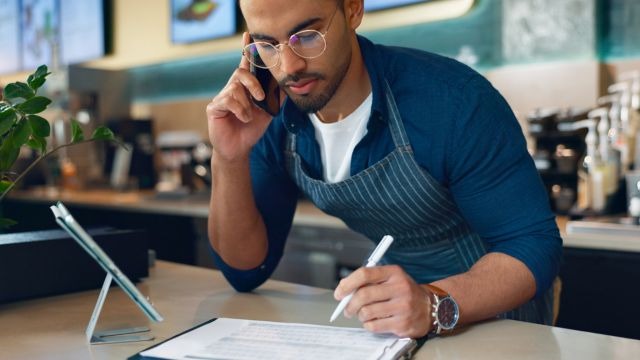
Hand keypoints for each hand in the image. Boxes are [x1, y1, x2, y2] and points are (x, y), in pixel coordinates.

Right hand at [206, 32, 273, 162]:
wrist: (239, 149)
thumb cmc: (251, 129)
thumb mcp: (269, 112)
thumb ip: (276, 98)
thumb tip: (289, 84)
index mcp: (245, 88)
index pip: (245, 65)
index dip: (246, 50)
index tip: (248, 35)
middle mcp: (232, 88)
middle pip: (240, 73)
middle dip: (253, 83)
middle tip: (261, 98)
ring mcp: (222, 97)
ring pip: (236, 88)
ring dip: (247, 104)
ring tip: (249, 116)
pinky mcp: (215, 107)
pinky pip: (228, 100)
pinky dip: (240, 110)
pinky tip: (242, 118)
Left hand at [334, 265, 431, 337]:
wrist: (431, 307)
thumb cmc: (405, 292)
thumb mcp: (391, 278)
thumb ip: (369, 280)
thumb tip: (344, 289)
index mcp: (394, 273)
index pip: (364, 274)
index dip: (347, 284)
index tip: (339, 292)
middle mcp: (400, 288)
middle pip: (363, 295)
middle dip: (350, 304)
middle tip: (347, 309)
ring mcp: (402, 307)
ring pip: (366, 313)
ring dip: (360, 316)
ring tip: (365, 314)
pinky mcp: (402, 324)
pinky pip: (374, 326)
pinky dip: (369, 325)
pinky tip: (375, 321)